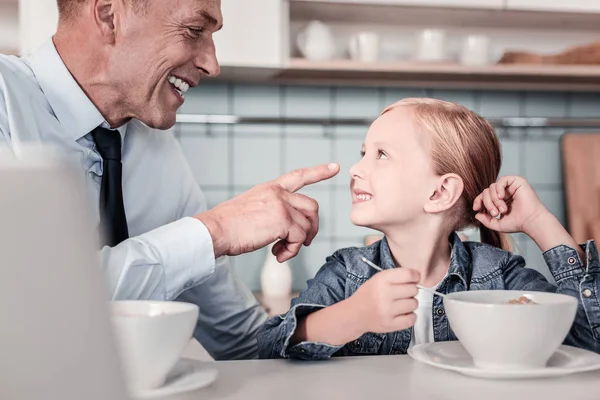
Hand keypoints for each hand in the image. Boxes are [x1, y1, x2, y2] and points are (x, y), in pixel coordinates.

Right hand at [196, 163, 339, 261]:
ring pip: (307, 225)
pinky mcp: (283, 221)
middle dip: (312, 226)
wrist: (215, 230)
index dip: (318, 171)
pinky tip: (278, 255)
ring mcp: (282, 205)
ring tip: (283, 251)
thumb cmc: (228, 225)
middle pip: (312, 207)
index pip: (299, 175)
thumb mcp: (251, 208)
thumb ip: (271, 210)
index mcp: (270, 188)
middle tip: (302, 242)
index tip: (334, 167)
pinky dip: (292, 251)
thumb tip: (285, 229)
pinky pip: (300, 238)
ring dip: (299, 243)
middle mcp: (278, 193)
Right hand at [348, 268, 418, 334]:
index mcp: (381, 280)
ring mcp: (387, 311)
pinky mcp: (390, 324)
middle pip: (413, 290)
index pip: (408, 274)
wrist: (355, 314)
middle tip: (403, 294)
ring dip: (410, 303)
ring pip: (414, 304)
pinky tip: (403, 313)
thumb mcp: (378, 279)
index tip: (414, 279)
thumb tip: (418, 278)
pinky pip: (412, 319)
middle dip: (411, 291)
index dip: (415, 276)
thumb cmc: (369, 294)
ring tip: (401, 304)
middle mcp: (384, 294)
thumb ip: (396, 276)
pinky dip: (410, 316)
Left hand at [473, 176, 547, 234]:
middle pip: (486, 191)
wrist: (531, 222)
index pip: (484, 196)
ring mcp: (511, 187)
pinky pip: (501, 180)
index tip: (476, 208)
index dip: (478, 201)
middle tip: (495, 213)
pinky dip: (498, 189)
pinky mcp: (517, 181)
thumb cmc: (518, 223)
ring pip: (492, 187)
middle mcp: (505, 192)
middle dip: (487, 203)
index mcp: (500, 201)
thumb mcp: (497, 224)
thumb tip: (476, 214)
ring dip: (494, 200)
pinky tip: (502, 197)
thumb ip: (486, 220)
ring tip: (502, 209)